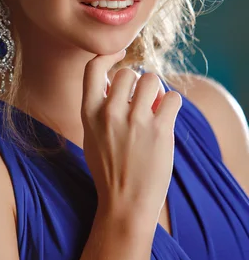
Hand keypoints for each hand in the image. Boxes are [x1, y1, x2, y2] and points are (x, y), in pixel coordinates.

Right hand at [81, 52, 181, 226]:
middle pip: (129, 73)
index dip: (108, 56)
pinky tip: (167, 117)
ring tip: (156, 107)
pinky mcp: (159, 130)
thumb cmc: (108, 171)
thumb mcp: (90, 136)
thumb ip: (98, 109)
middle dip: (139, 82)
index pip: (93, 67)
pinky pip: (172, 97)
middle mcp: (109, 112)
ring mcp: (134, 121)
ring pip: (152, 80)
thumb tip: (114, 82)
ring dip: (157, 90)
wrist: (124, 204)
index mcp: (88, 112)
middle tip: (143, 99)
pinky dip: (172, 104)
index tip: (120, 55)